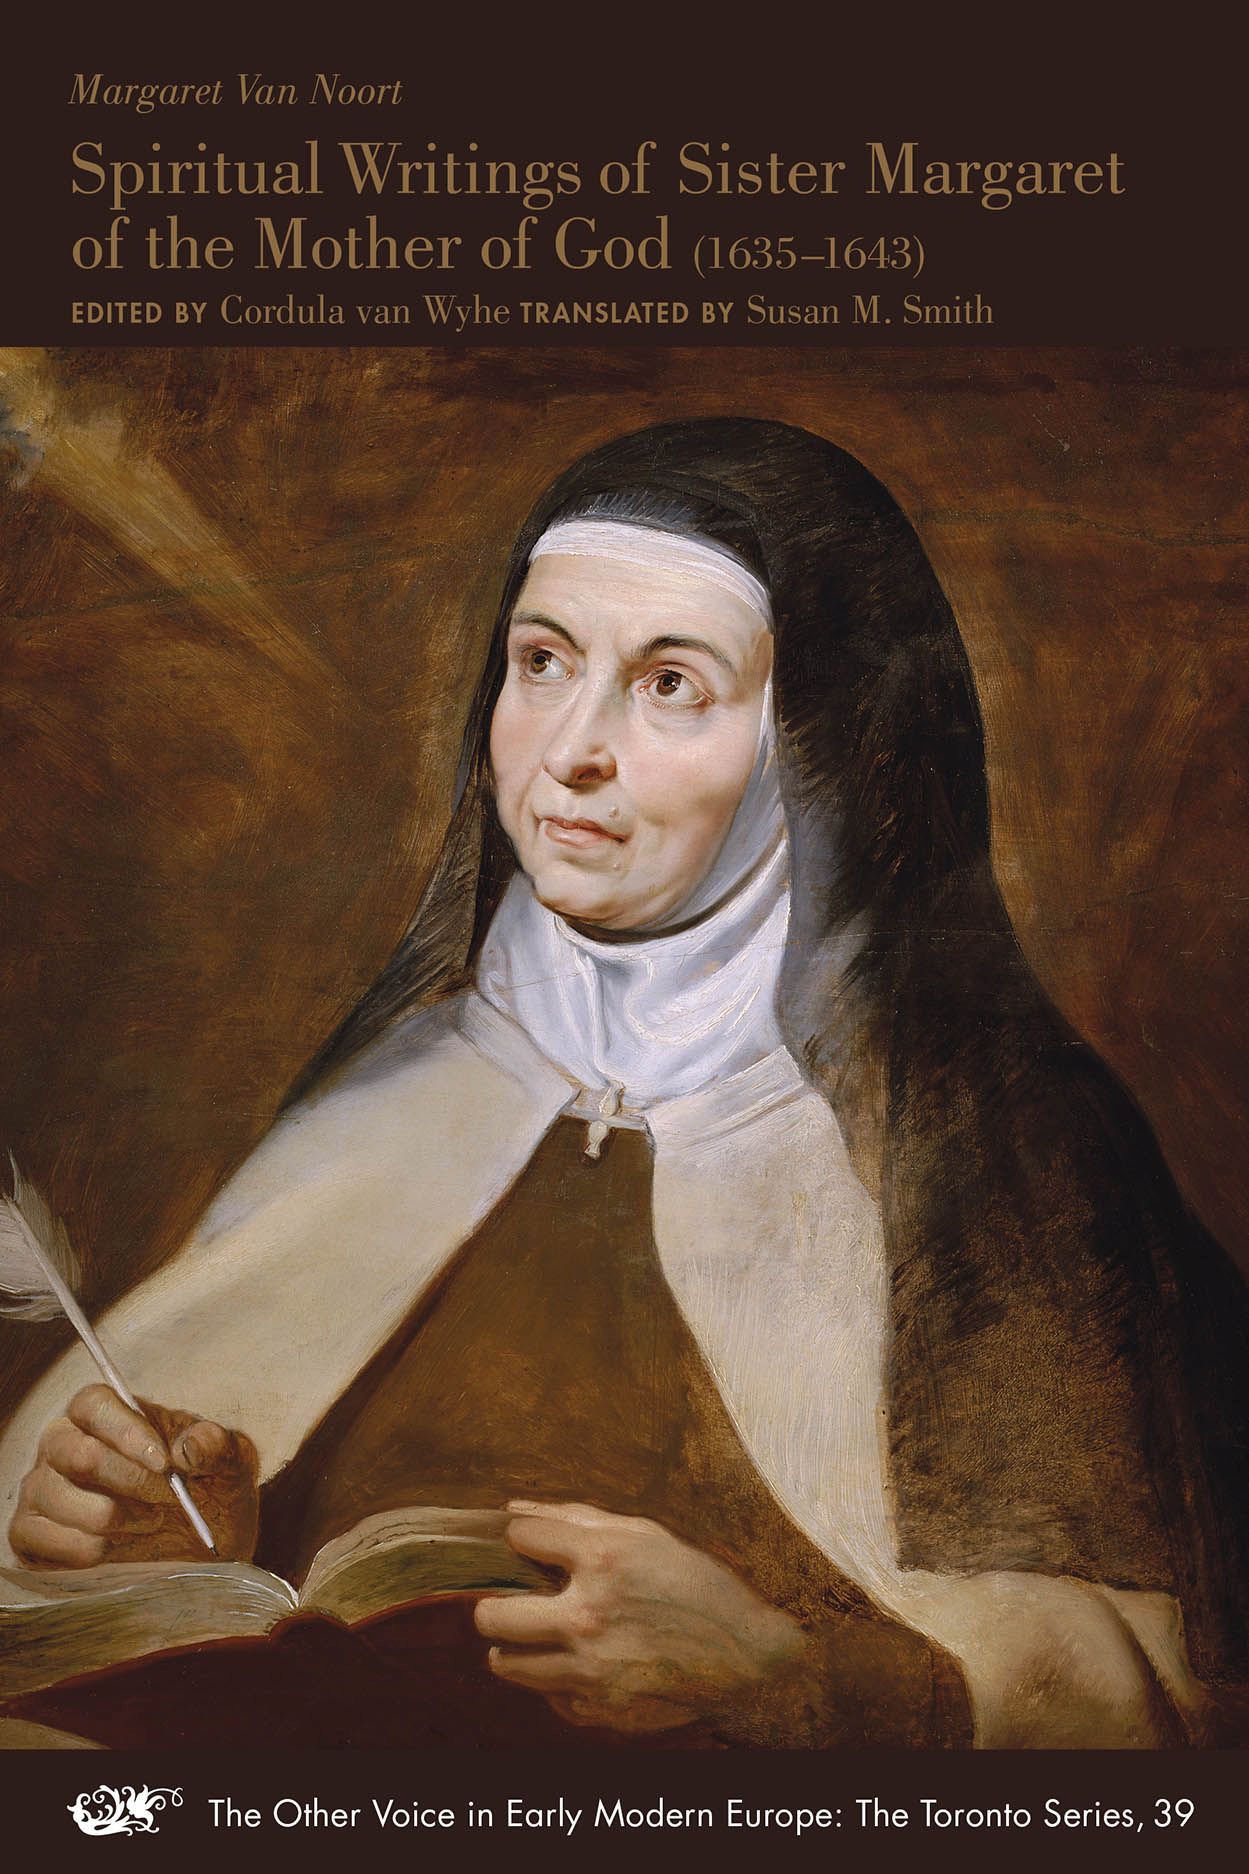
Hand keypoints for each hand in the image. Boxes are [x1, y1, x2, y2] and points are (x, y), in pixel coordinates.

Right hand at [9, 1384, 259, 1567]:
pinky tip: (119, 1548)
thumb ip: (217, 1445)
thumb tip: (191, 1447)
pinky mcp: (32, 1536)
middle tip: (169, 1500)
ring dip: (114, 1518)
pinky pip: (44, 1540)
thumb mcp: (231, 1462)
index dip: (126, 1431)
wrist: (201, 1546)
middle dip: (128, 1481)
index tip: (164, 1463)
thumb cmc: (211, 1489)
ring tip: (151, 1522)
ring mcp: (43, 1490)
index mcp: (105, 1413)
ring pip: (57, 1497)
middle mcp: (63, 1445)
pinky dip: (90, 1550)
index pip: (93, 1403)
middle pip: (73, 1452)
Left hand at [473, 1500, 807, 1733]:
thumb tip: (514, 1511)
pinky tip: (583, 1665)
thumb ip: (574, 1518)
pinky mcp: (599, 1709)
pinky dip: (556, 1681)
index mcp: (603, 1560)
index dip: (521, 1538)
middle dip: (495, 1603)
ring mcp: (591, 1671)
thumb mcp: (644, 1534)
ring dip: (514, 1647)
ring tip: (540, 1636)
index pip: (519, 1538)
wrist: (750, 1655)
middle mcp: (588, 1617)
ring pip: (507, 1664)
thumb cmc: (699, 1584)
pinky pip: (548, 1698)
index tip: (530, 1545)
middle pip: (491, 1615)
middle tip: (513, 1601)